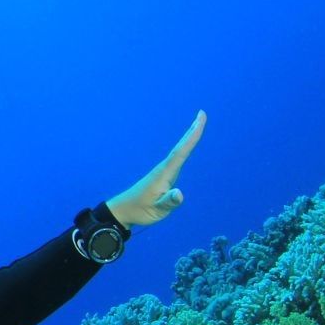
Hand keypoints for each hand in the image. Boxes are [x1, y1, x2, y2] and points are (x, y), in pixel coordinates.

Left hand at [106, 111, 204, 227]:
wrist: (123, 210)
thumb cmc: (140, 211)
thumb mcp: (156, 210)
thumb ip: (168, 202)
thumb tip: (180, 194)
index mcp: (163, 174)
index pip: (181, 152)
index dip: (191, 136)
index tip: (200, 120)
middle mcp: (163, 169)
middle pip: (181, 147)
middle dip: (192, 131)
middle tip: (201, 114)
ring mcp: (162, 171)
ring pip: (179, 151)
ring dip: (189, 138)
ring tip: (198, 125)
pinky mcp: (162, 175)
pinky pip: (177, 158)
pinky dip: (184, 148)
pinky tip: (186, 147)